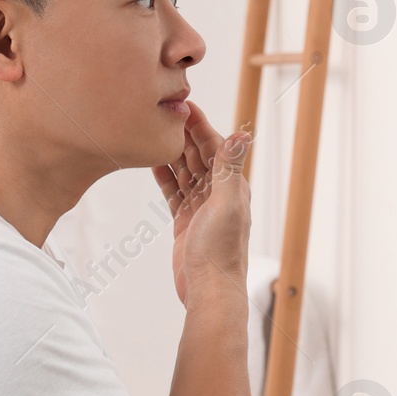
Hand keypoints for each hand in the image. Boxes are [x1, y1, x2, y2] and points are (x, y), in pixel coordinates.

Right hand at [150, 101, 251, 307]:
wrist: (209, 290)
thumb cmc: (221, 251)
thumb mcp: (226, 204)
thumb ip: (230, 168)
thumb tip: (244, 133)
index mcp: (232, 186)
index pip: (215, 147)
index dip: (200, 125)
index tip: (184, 105)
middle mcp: (218, 193)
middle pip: (198, 156)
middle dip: (183, 134)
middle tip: (163, 112)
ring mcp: (201, 207)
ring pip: (184, 172)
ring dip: (171, 153)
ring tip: (154, 132)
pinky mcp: (185, 221)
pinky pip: (174, 192)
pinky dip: (165, 177)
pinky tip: (152, 163)